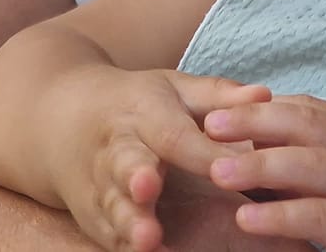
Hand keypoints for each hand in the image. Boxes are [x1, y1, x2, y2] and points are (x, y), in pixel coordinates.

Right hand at [53, 71, 278, 251]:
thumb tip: (264, 93)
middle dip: (137, 177)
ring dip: (128, 222)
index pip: (173, 132)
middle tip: (149, 188)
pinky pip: (106, 234)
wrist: (62, 122)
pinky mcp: (91, 216)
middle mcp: (117, 148)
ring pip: (112, 205)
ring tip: (147, 238)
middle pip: (126, 163)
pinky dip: (122, 246)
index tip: (225, 167)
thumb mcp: (175, 89)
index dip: (199, 151)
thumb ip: (219, 96)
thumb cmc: (138, 104)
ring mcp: (100, 185)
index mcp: (143, 111)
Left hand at [199, 96, 325, 251]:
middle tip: (208, 124)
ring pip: (309, 165)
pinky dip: (280, 215)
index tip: (219, 103)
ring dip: (260, 164)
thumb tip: (263, 133)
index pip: (306, 107)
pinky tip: (246, 217)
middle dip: (255, 120)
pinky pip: (315, 217)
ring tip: (217, 170)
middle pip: (304, 124)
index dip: (262, 104)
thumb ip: (320, 148)